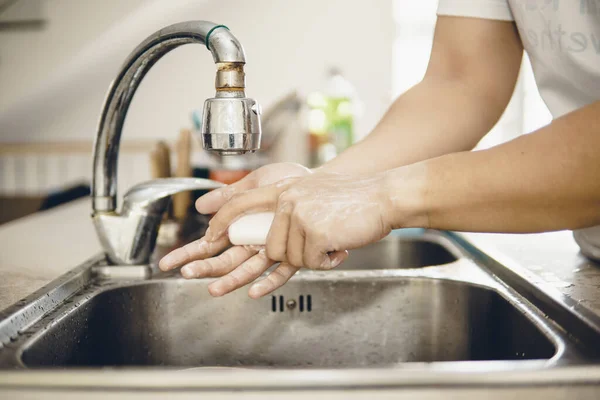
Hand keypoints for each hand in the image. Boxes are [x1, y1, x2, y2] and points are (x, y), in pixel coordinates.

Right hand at [158, 162, 311, 297]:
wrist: (319, 181)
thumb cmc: (289, 181)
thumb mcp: (254, 184)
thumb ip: (229, 197)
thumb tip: (201, 205)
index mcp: (241, 226)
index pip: (209, 244)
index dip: (189, 253)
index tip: (168, 263)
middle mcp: (253, 241)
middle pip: (224, 259)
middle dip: (204, 267)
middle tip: (186, 274)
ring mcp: (272, 249)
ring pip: (246, 269)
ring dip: (229, 279)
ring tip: (213, 289)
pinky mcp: (293, 254)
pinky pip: (279, 273)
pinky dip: (268, 282)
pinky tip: (254, 291)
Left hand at [204, 171, 392, 281]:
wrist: (383, 196)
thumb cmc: (352, 200)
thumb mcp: (312, 193)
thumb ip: (287, 205)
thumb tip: (271, 230)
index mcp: (284, 189)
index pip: (239, 202)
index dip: (221, 221)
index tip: (209, 236)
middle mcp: (287, 200)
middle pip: (269, 248)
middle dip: (289, 257)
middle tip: (292, 255)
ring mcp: (299, 216)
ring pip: (290, 258)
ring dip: (314, 258)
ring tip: (332, 240)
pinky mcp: (314, 232)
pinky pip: (311, 262)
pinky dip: (328, 261)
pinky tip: (340, 245)